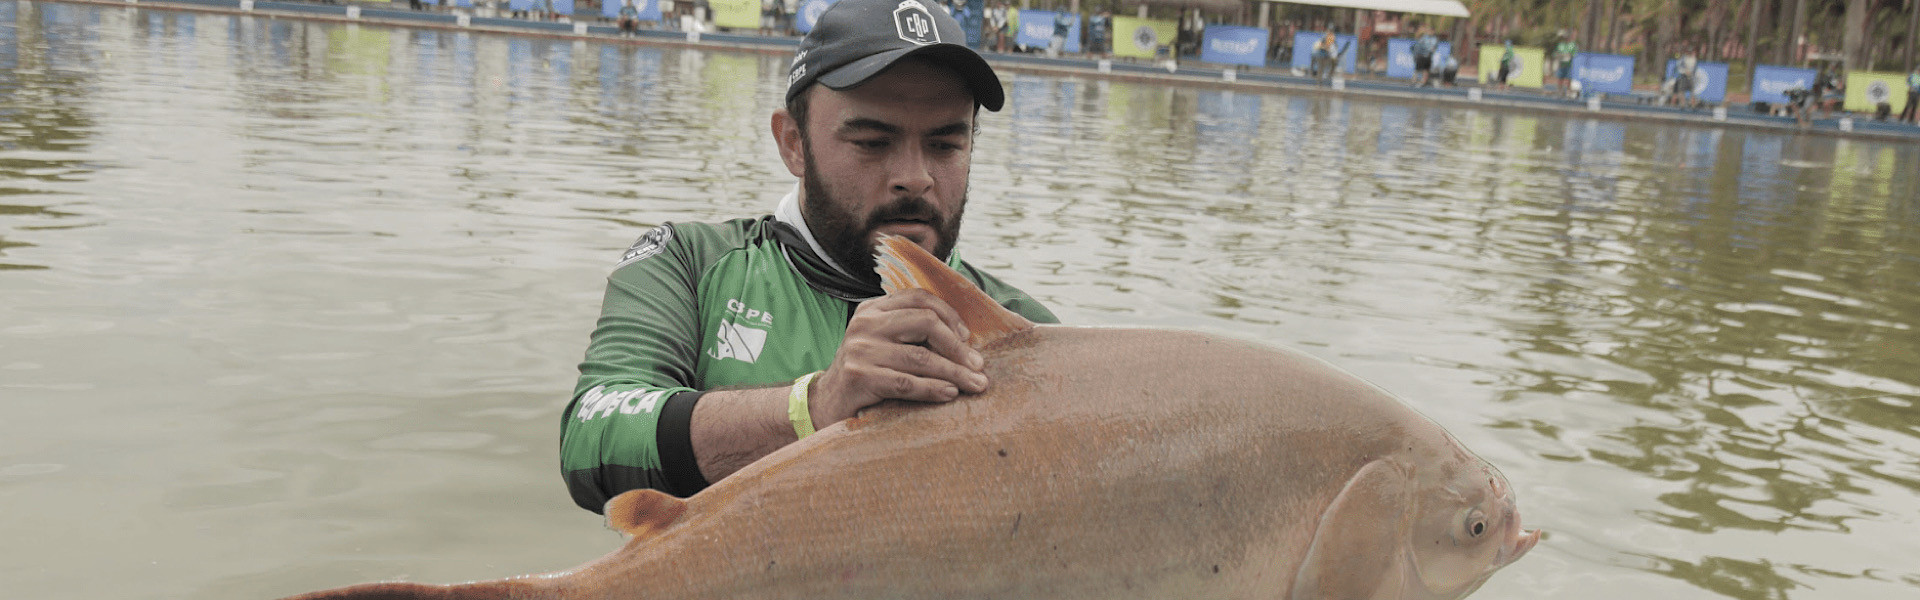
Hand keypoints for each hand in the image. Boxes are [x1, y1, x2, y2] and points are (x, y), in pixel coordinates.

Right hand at [808, 289, 988, 426]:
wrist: (826, 402)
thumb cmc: (866, 373)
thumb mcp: (883, 343)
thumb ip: (911, 334)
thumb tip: (965, 341)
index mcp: (873, 309)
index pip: (919, 298)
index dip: (949, 315)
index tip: (968, 338)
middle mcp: (865, 323)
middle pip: (925, 323)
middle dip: (957, 346)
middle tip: (978, 366)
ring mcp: (860, 349)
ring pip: (920, 357)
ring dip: (954, 372)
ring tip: (974, 384)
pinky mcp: (859, 377)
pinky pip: (906, 382)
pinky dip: (933, 389)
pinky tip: (950, 394)